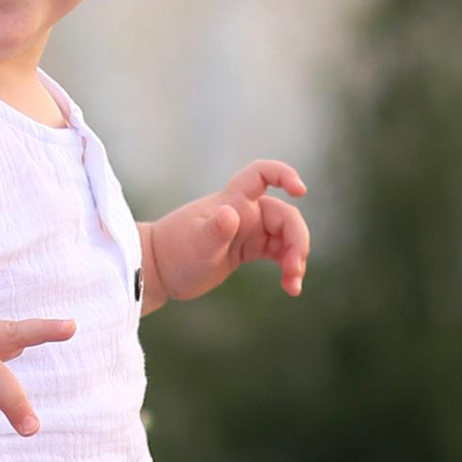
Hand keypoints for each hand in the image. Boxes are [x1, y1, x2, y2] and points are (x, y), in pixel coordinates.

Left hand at [142, 162, 309, 309]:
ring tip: (293, 286)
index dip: (283, 174)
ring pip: (286, 236)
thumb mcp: (196, 244)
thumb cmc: (175, 252)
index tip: (301, 191)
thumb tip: (230, 215)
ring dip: (295, 258)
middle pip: (285, 216)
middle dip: (296, 241)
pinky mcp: (247, 249)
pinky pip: (278, 253)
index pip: (262, 174)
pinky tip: (290, 287)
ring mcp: (248, 230)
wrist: (159, 270)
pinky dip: (287, 267)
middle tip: (293, 270)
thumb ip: (215, 229)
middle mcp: (244, 212)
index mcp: (233, 201)